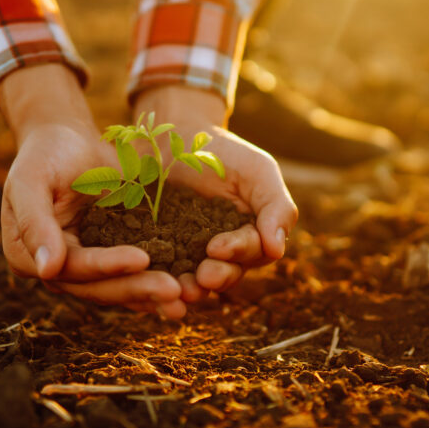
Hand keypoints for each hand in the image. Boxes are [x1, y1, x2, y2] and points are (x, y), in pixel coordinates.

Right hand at [0, 66, 185, 318]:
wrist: (67, 139)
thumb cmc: (45, 153)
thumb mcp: (32, 179)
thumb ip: (34, 221)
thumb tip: (45, 270)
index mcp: (28, 256)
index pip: (73, 268)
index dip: (107, 266)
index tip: (143, 258)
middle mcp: (58, 270)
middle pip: (100, 287)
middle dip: (138, 287)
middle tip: (176, 289)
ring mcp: (87, 267)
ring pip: (121, 287)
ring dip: (153, 293)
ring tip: (188, 297)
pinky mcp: (112, 257)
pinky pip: (136, 274)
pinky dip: (160, 279)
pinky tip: (189, 286)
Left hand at [132, 85, 297, 303]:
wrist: (176, 136)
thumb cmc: (224, 152)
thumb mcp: (258, 172)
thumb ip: (276, 208)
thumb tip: (277, 250)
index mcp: (251, 236)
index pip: (252, 251)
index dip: (237, 251)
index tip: (216, 247)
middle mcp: (224, 254)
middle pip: (227, 273)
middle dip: (217, 276)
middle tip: (203, 277)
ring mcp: (190, 257)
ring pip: (196, 280)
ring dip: (191, 289)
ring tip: (181, 291)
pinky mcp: (160, 254)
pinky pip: (162, 271)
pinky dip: (160, 280)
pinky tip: (151, 284)